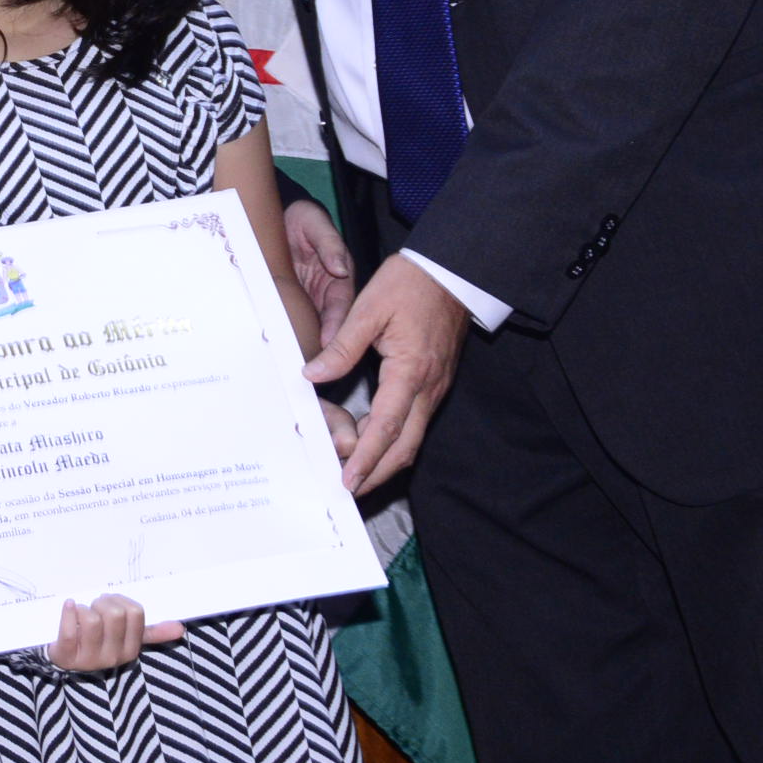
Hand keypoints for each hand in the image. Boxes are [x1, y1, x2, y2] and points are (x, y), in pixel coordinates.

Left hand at [45, 593, 183, 671]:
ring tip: (79, 614)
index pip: (135, 612)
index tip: (110, 605)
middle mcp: (113, 657)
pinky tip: (69, 606)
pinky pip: (69, 630)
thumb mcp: (124, 636)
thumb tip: (180, 628)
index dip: (120, 601)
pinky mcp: (66, 656)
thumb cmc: (95, 639)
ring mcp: (89, 659)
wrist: (63, 655)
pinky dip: (68, 612)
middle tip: (93, 608)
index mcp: (130, 649)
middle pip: (115, 614)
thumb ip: (151, 632)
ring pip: (92, 619)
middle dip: (102, 602)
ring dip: (83, 608)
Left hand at [284, 199, 356, 350]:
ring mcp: (305, 298)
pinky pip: (284, 316)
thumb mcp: (318, 225)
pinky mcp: (286, 298)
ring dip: (296, 341)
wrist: (277, 215)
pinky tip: (270, 344)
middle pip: (323, 325)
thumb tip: (340, 268)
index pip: (339, 309)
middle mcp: (324, 294)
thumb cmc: (304, 218)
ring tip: (286, 362)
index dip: (334, 327)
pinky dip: (279, 329)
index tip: (328, 344)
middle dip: (317, 346)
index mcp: (339, 281)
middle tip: (307, 365)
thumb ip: (330, 245)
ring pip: (304, 325)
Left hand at [305, 256, 467, 492]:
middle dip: (378, 473)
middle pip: (405, 446)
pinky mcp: (434, 383)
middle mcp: (429, 388)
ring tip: (356, 475)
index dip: (367, 458)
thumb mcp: (369, 309)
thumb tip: (311, 376)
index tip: (348, 480)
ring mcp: (435, 388)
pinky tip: (372, 444)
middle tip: (348, 490)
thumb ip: (341, 346)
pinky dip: (395, 440)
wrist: (451, 272)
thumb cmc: (409, 285)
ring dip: (386, 460)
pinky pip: (416, 422)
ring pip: (413, 438)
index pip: (386, 427)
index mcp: (411, 371)